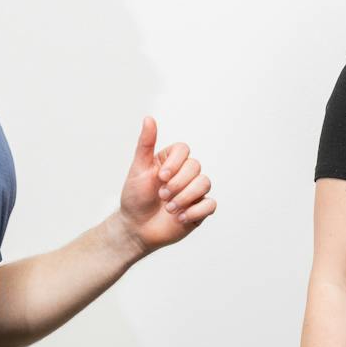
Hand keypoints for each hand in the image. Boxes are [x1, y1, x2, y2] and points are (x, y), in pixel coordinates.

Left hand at [116, 116, 214, 252]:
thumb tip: (149, 118)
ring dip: (185, 197)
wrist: (136, 228)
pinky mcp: (200, 210)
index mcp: (171, 161)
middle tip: (162, 196)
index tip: (160, 177)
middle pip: (196, 166)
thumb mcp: (138, 169)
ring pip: (205, 183)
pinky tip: (180, 218)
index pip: (184, 149)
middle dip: (178, 183)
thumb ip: (146, 144)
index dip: (175, 163)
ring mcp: (194, 191)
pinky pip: (211, 205)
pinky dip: (196, 211)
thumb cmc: (135, 197)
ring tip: (169, 209)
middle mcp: (185, 174)